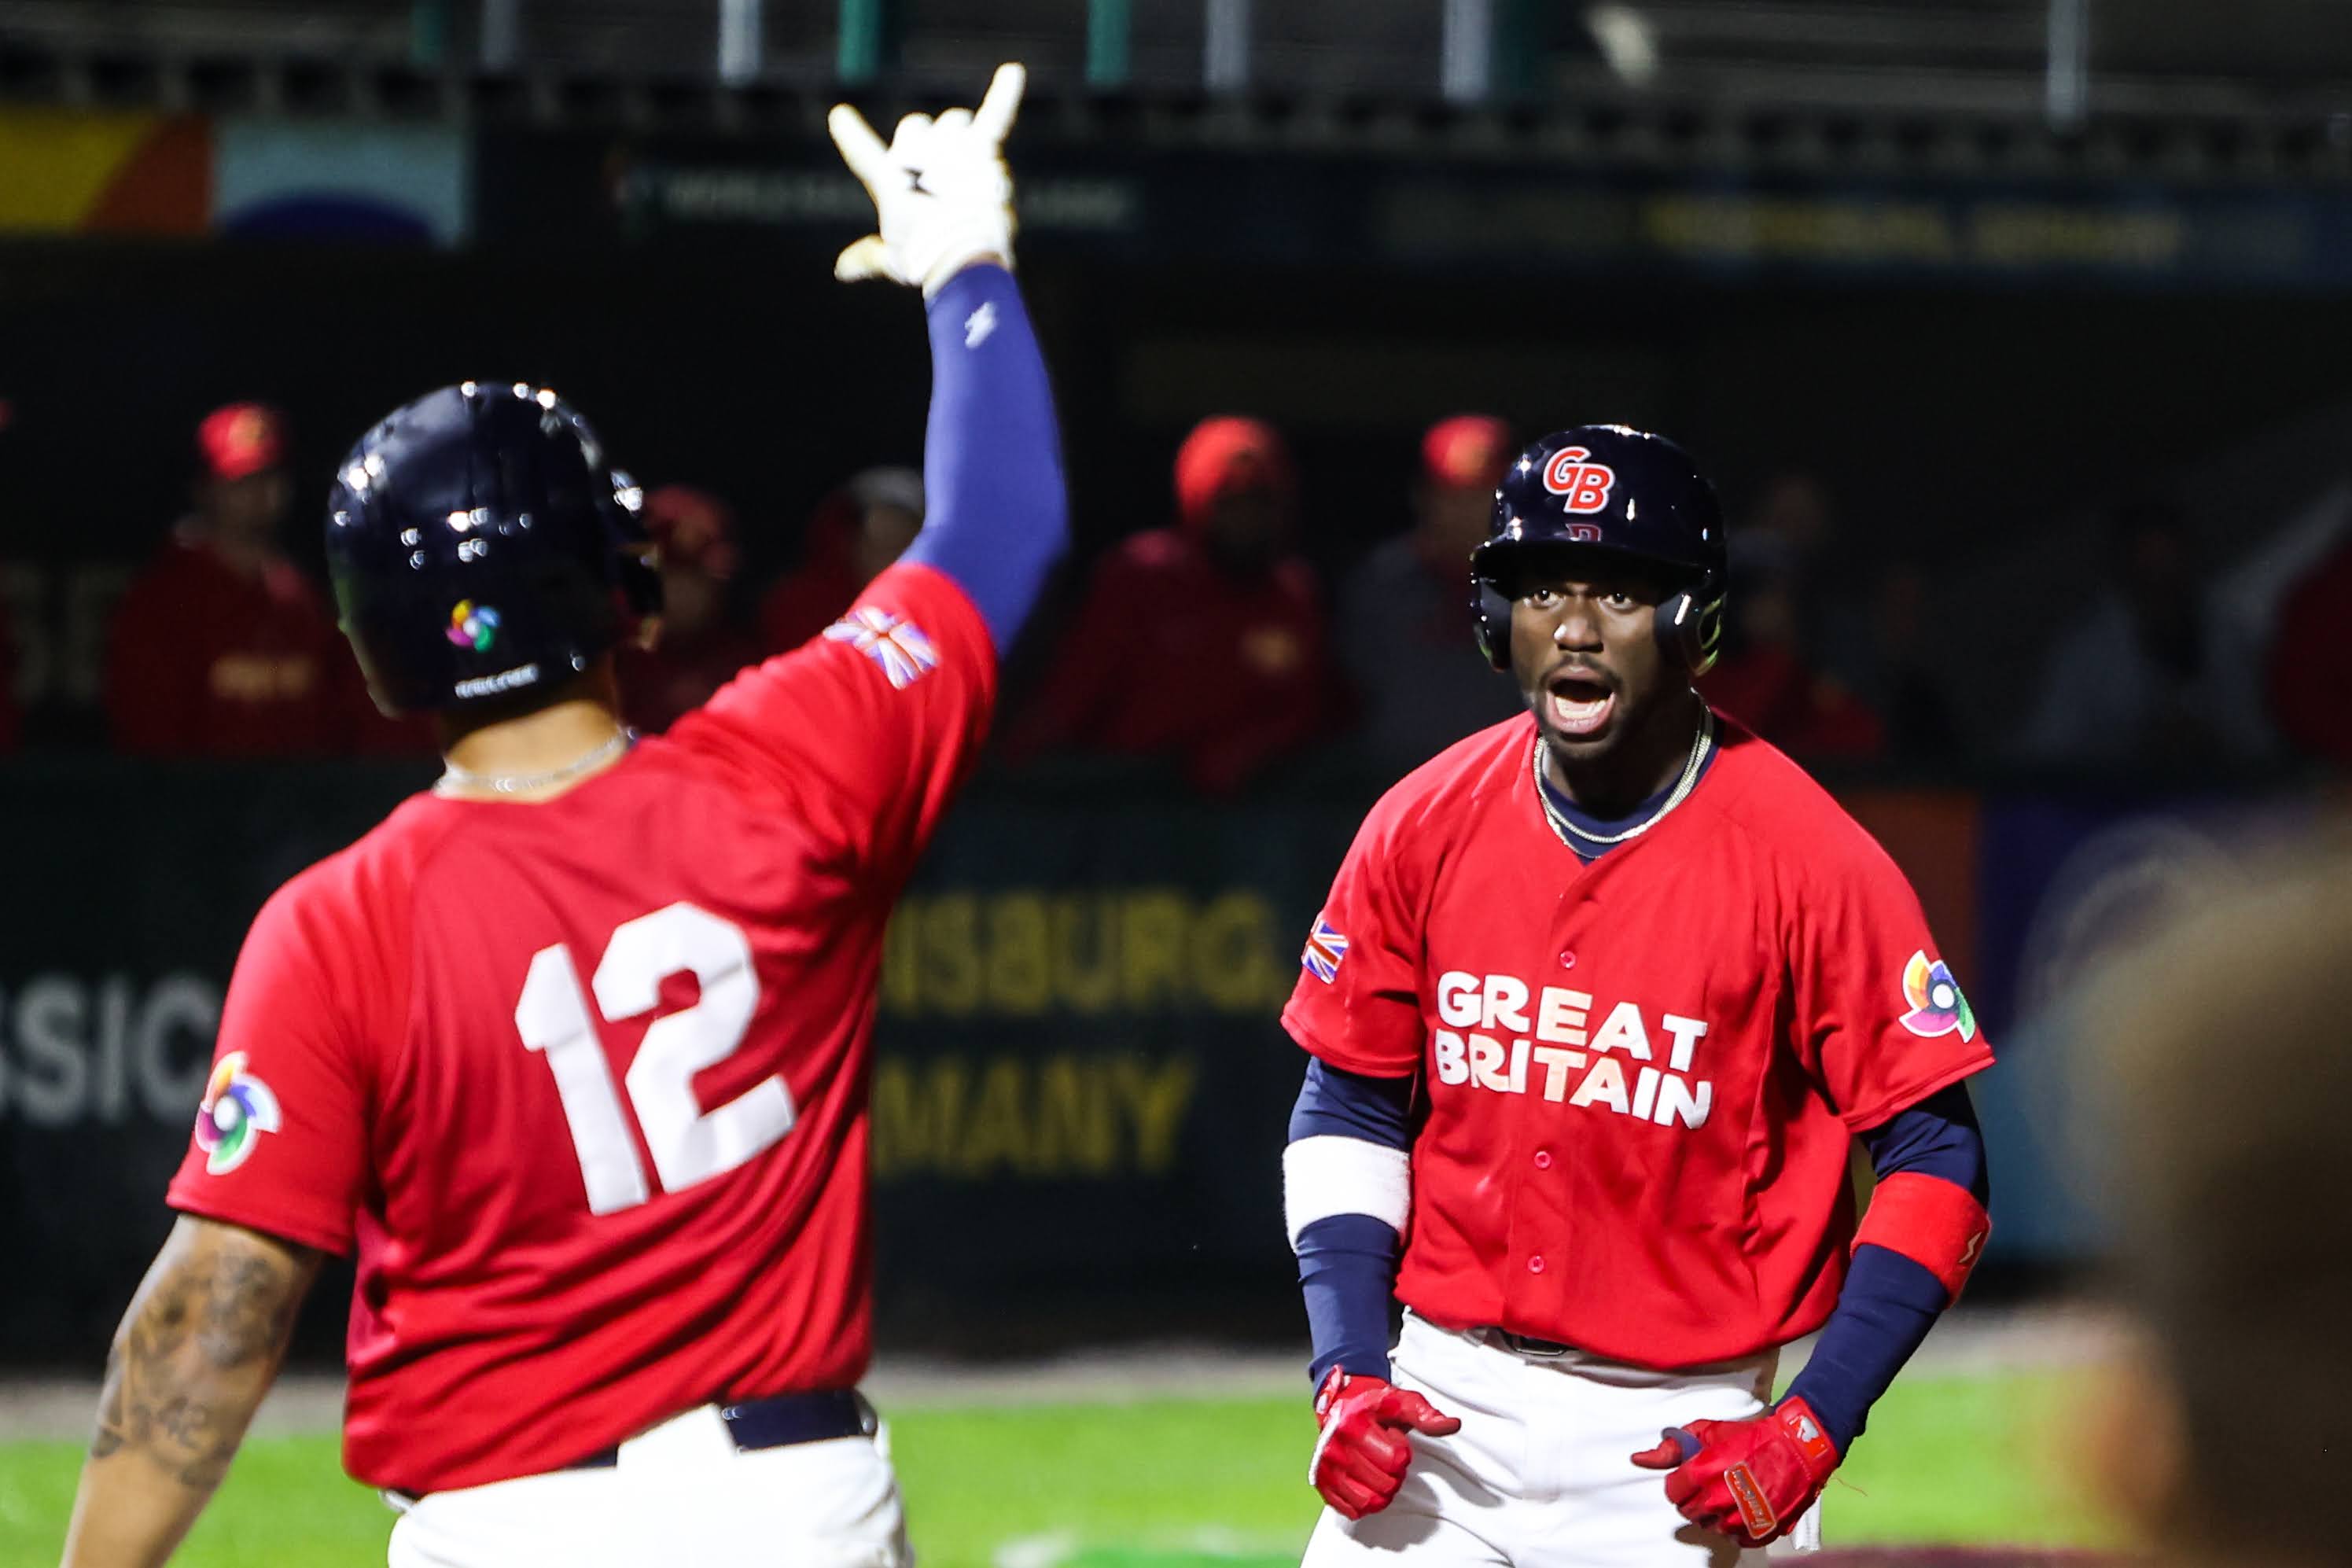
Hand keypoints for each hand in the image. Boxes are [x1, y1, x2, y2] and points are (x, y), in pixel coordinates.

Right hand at [828, 62, 1022, 296]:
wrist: (961, 254)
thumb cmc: (924, 261)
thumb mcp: (892, 261)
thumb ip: (866, 258)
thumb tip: (840, 271)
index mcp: (888, 181)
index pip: (862, 153)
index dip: (850, 135)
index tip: (840, 116)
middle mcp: (916, 156)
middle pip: (917, 125)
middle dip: (927, 143)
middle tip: (940, 180)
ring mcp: (951, 148)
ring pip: (954, 120)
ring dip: (960, 137)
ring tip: (967, 172)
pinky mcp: (984, 150)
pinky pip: (996, 115)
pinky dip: (1006, 92)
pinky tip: (1013, 72)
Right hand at [1309, 1367, 1461, 1520]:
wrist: (1341, 1405)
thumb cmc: (1377, 1407)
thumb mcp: (1403, 1403)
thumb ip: (1427, 1415)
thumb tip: (1454, 1425)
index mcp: (1353, 1424)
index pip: (1395, 1460)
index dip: (1402, 1453)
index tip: (1394, 1440)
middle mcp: (1334, 1447)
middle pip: (1385, 1485)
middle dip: (1395, 1474)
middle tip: (1387, 1458)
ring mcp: (1326, 1468)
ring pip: (1369, 1501)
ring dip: (1383, 1492)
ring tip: (1379, 1472)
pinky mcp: (1322, 1484)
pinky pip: (1352, 1511)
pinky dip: (1365, 1504)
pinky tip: (1366, 1484)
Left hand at [1630, 1396, 1839, 1546]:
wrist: (1798, 1447)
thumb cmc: (1753, 1436)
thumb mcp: (1708, 1431)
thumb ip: (1672, 1447)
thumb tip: (1639, 1459)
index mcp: (1703, 1474)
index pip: (1672, 1493)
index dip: (1680, 1483)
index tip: (1690, 1477)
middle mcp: (1719, 1500)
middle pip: (1689, 1512)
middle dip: (1695, 1498)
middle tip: (1711, 1484)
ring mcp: (1741, 1519)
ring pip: (1711, 1527)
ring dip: (1716, 1513)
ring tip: (1730, 1494)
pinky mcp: (1761, 1531)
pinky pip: (1736, 1538)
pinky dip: (1737, 1526)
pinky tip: (1744, 1507)